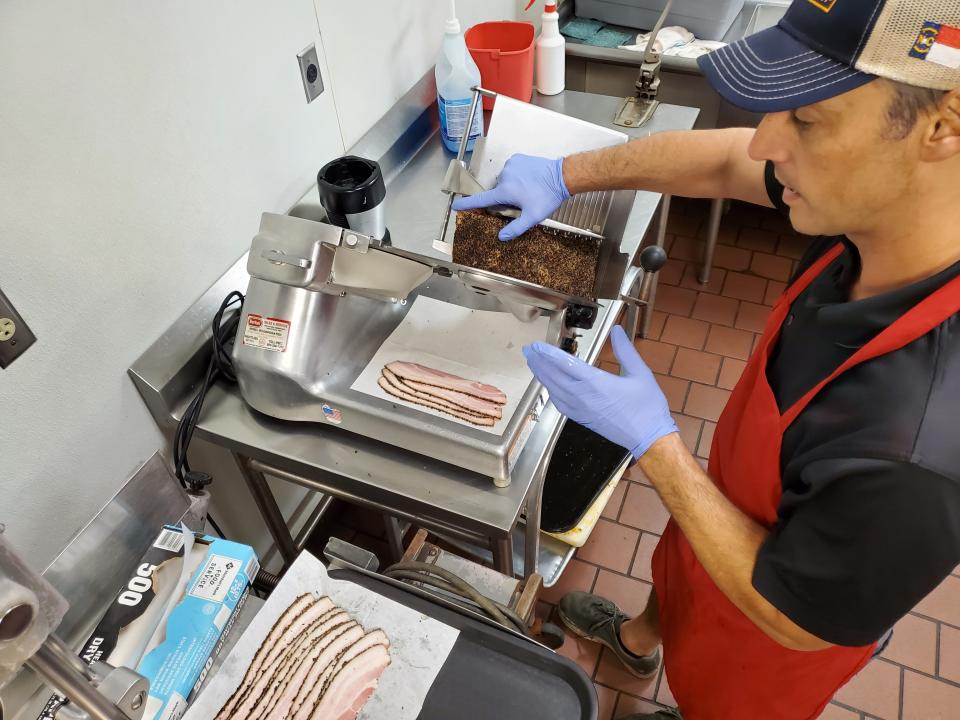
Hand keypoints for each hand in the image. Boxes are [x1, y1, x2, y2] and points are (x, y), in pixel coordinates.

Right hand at [451, 154, 570, 240]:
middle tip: (520, 201)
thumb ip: (516, 228)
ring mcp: (511, 165)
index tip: (456, 205)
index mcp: (505, 191)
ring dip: (511, 186)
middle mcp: (504, 176)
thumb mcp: (532, 216)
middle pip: (497, 191)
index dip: (467, 204)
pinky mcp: (518, 158)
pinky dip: (516, 175)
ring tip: (527, 189)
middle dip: (504, 197)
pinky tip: (528, 180)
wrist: (562, 175)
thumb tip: (501, 237)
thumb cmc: (547, 196)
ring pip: (504, 180)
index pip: (481, 199)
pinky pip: (511, 169)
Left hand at [523, 326, 677, 458]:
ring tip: (534, 364)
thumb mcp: (640, 373)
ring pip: (554, 390)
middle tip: (528, 350)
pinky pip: (560, 403)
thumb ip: (626, 350)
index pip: (565, 364)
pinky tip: (549, 387)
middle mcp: (583, 396)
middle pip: (553, 376)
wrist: (649, 438)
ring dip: (542, 376)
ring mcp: (580, 409)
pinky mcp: (581, 419)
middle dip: (539, 362)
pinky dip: (551, 392)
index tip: (537, 345)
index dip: (548, 353)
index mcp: (596, 383)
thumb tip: (617, 331)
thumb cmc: (647, 407)